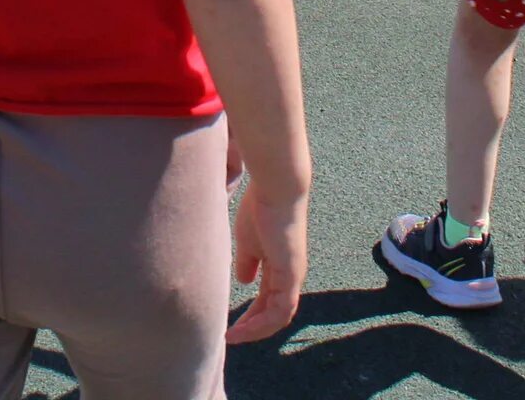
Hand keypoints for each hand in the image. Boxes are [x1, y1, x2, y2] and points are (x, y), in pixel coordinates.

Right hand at [225, 172, 307, 343]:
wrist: (275, 188)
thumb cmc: (260, 208)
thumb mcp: (248, 241)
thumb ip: (247, 262)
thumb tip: (244, 281)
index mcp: (280, 267)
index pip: (268, 301)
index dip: (251, 316)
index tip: (231, 326)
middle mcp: (290, 275)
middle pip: (274, 313)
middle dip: (252, 327)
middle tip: (231, 337)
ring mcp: (293, 276)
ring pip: (278, 316)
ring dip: (256, 330)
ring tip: (234, 337)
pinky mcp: (291, 274)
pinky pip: (280, 309)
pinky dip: (262, 322)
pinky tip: (244, 327)